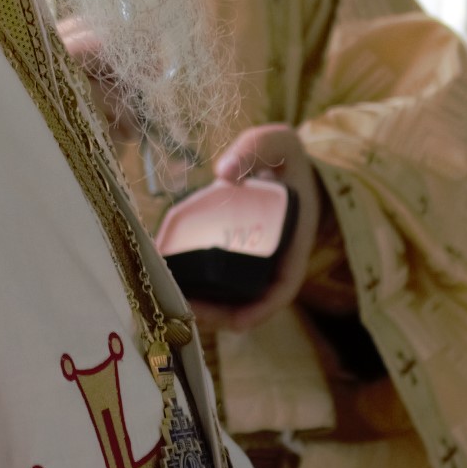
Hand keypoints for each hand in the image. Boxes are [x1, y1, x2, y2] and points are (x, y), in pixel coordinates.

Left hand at [192, 124, 341, 333]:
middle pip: (251, 303)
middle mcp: (276, 261)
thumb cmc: (286, 158)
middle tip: (184, 307)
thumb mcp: (280, 144)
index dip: (260, 311)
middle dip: (220, 315)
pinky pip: (221, 281)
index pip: (282, 290)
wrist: (287, 165)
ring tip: (172, 301)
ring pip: (233, 298)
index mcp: (294, 244)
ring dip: (206, 308)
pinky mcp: (237, 257)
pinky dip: (201, 289)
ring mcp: (256, 262)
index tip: (235, 322)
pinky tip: (174, 283)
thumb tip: (223, 171)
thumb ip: (255, 148)